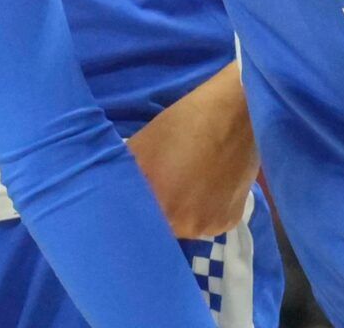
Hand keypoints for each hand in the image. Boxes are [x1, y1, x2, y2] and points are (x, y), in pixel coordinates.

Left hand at [128, 62, 259, 237]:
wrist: (236, 114)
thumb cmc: (183, 124)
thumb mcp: (140, 147)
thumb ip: (124, 177)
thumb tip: (107, 194)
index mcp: (153, 205)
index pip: (133, 225)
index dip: (132, 215)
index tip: (131, 204)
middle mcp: (180, 225)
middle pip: (160, 229)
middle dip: (157, 212)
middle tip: (163, 188)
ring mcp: (207, 227)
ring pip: (185, 226)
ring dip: (182, 212)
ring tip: (188, 182)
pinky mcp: (228, 222)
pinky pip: (209, 222)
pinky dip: (206, 209)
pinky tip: (208, 184)